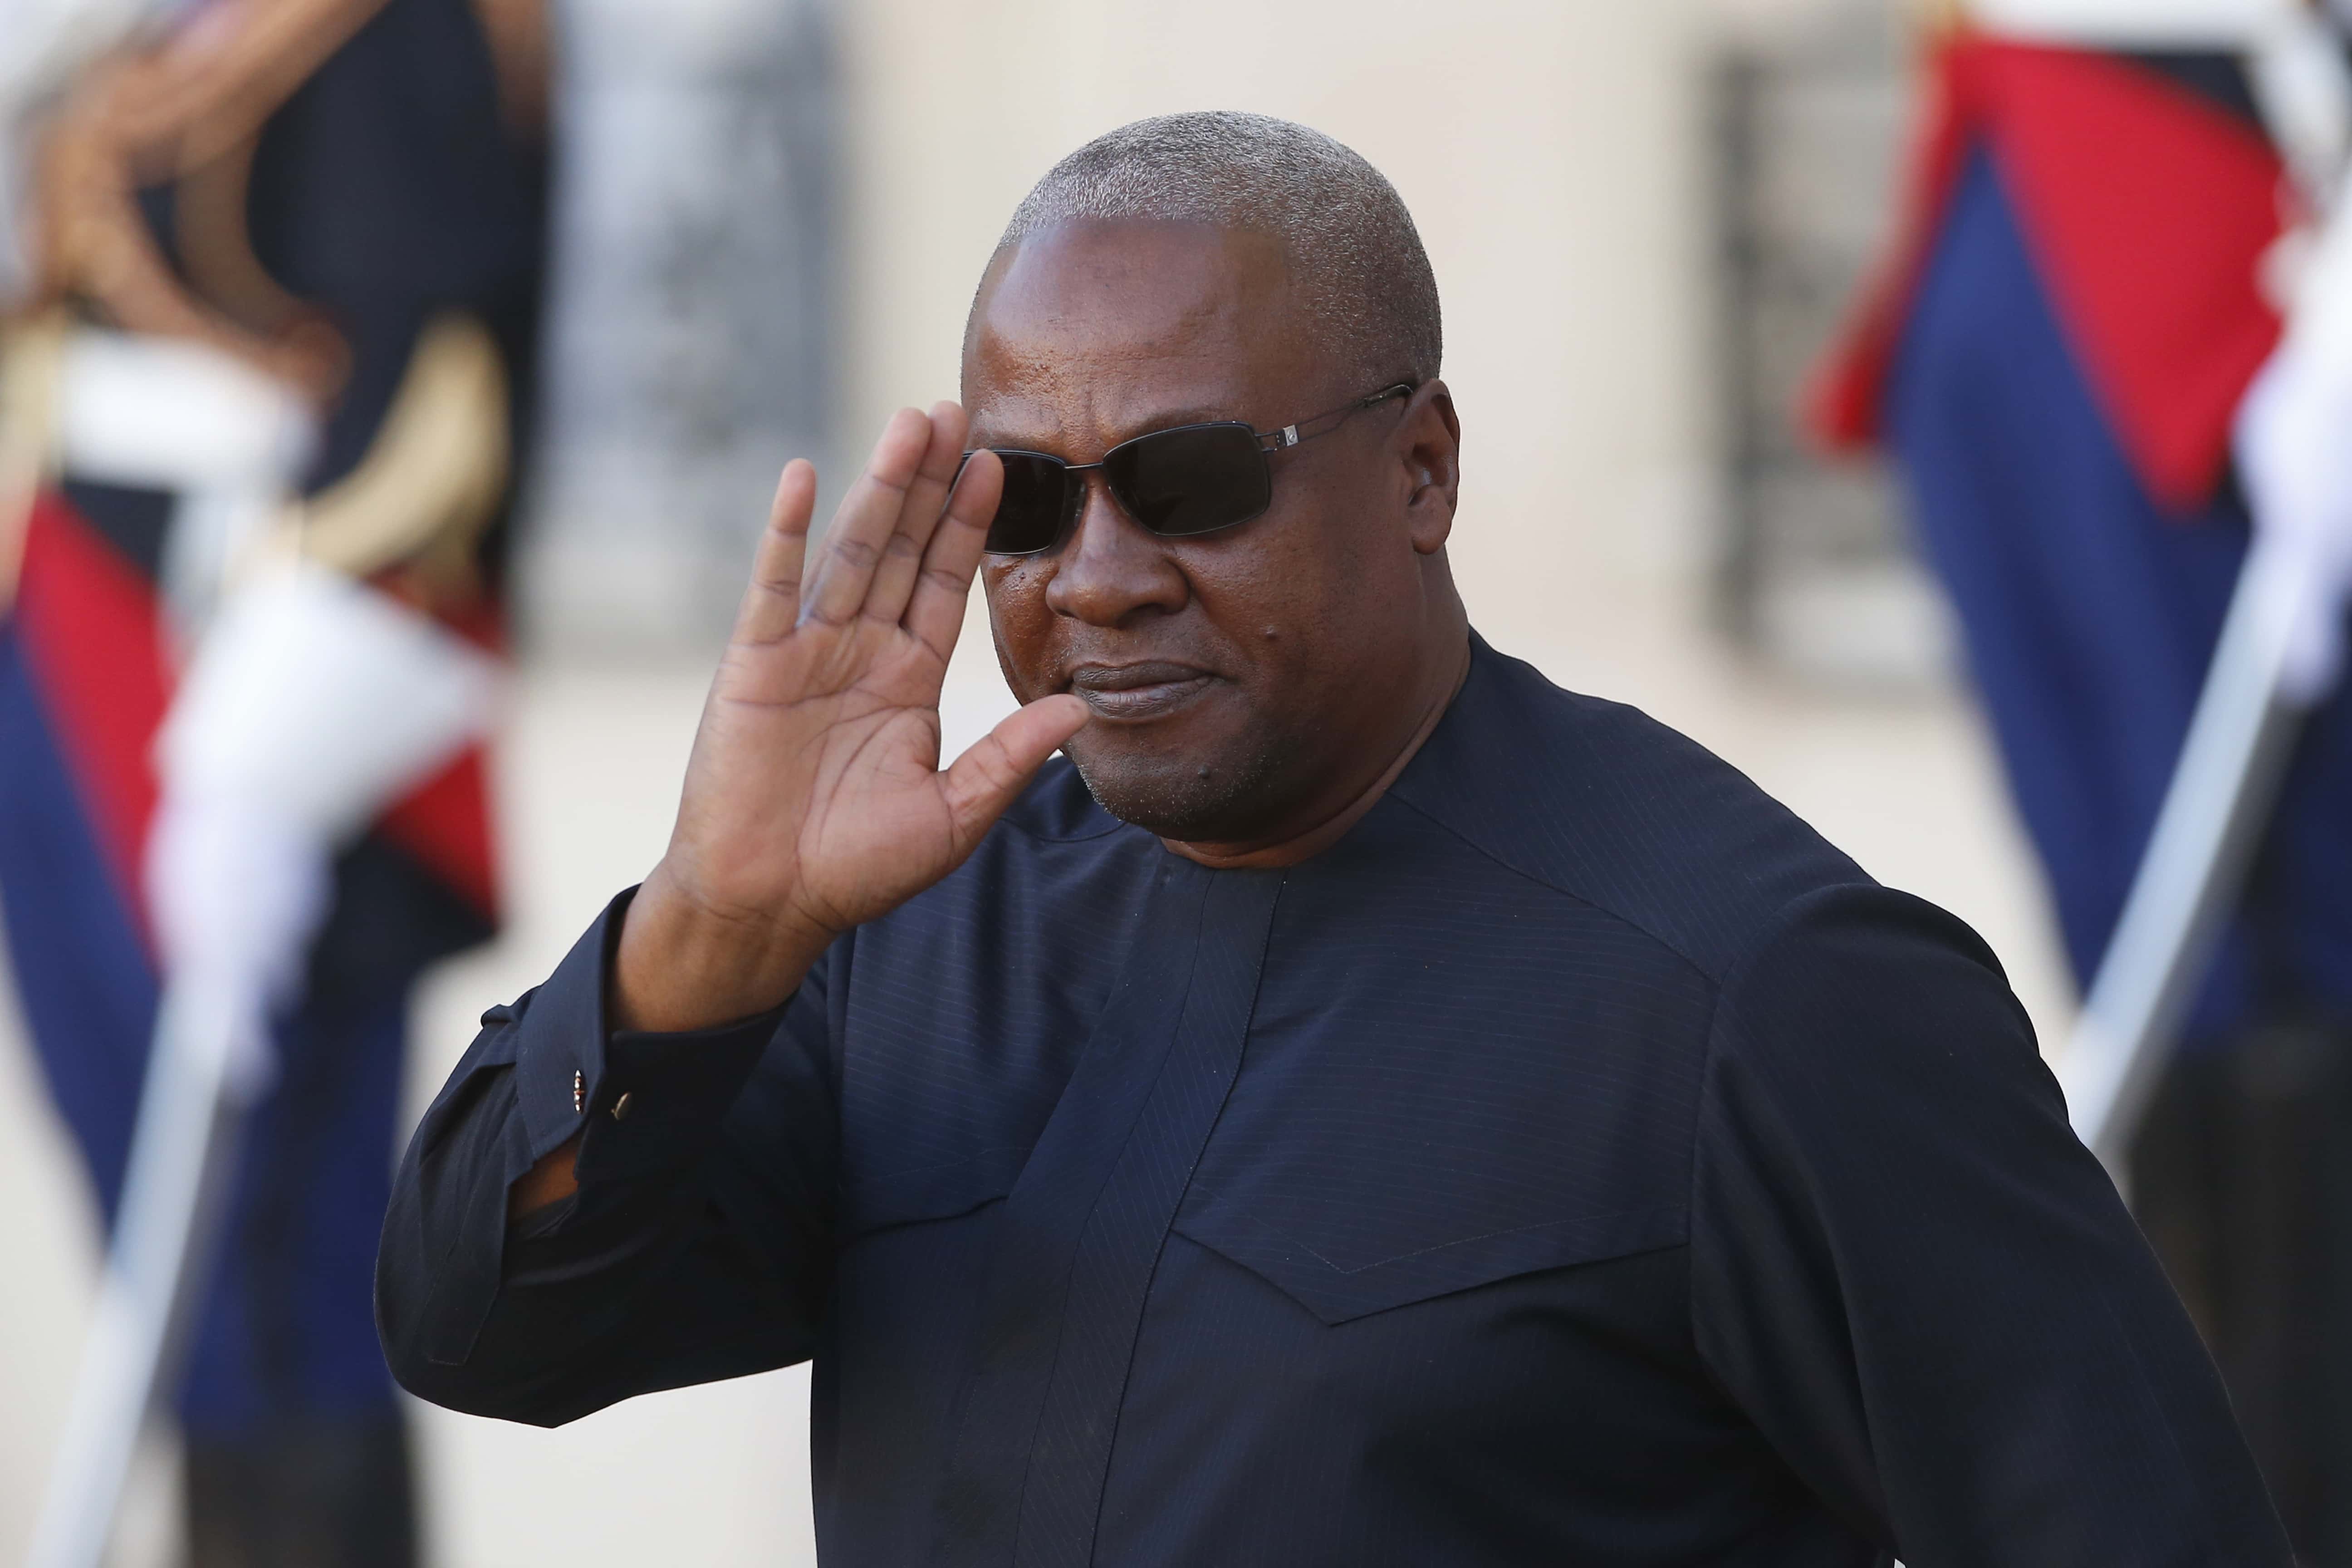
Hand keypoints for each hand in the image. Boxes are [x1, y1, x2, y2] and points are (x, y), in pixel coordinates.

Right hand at [615, 405, 1086, 1031]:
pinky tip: (803, 476)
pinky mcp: (754, 664)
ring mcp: (805, 652)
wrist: (769, 903)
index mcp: (908, 680)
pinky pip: (774, 587)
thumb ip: (1011, 758)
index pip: (946, 584)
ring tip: (910, 422)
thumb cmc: (855, 868)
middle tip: (957, 409)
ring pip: (851, 550)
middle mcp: (859, 651)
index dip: (971, 525)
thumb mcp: (952, 814)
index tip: (1001, 465)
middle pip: (902, 547)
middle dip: (931, 481)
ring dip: (880, 485)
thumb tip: (1082, 707)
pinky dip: (786, 532)